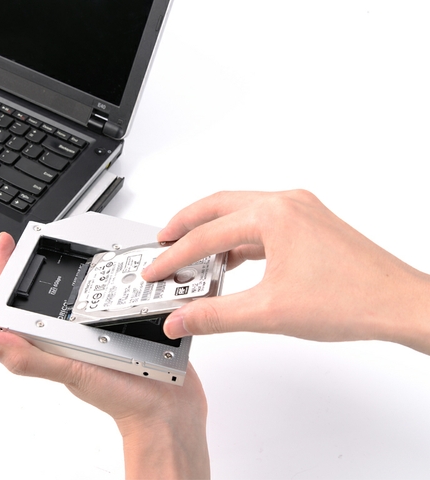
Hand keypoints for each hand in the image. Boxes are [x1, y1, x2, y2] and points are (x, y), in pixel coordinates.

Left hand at [0, 233, 210, 478]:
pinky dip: (112, 282)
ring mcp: (96, 332)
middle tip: (35, 237)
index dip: (8, 274)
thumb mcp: (70, 371)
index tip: (7, 244)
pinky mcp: (123, 328)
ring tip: (71, 248)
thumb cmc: (121, 398)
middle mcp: (71, 336)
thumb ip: (28, 357)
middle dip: (38, 266)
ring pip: (80, 295)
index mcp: (51, 343)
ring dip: (76, 271)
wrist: (167, 411)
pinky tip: (116, 271)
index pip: (18, 307)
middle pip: (46, 296)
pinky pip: (111, 300)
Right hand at [142, 190, 429, 353]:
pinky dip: (238, 239)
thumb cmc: (351, 299)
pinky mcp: (309, 224)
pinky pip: (261, 223)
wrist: (399, 304)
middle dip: (186, 223)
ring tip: (191, 252)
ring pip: (240, 211)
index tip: (154, 271)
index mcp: (273, 214)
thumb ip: (215, 316)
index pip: (207, 235)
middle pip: (218, 205)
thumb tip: (182, 319)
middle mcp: (286, 203)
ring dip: (213, 230)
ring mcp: (300, 210)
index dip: (174, 256)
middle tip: (161, 241)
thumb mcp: (268, 312)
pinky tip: (229, 261)